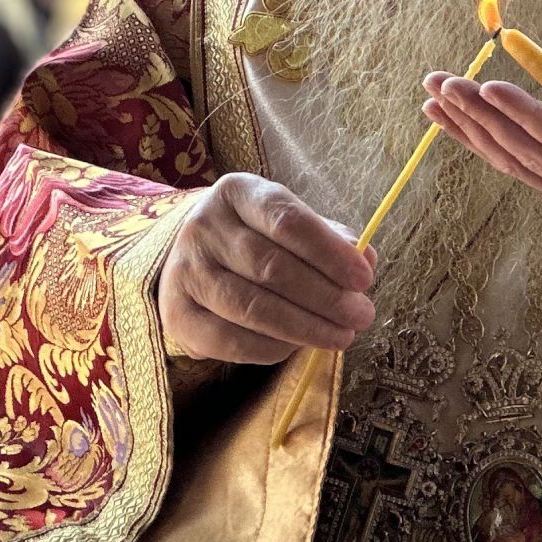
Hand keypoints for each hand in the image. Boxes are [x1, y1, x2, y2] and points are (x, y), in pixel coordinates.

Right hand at [157, 174, 376, 365]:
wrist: (192, 258)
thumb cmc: (253, 238)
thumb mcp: (287, 224)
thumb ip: (327, 239)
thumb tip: (365, 258)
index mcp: (236, 192)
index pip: (286, 221)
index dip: (329, 253)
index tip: (364, 279)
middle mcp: (203, 227)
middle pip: (272, 268)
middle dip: (326, 297)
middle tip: (361, 316)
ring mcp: (185, 271)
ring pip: (253, 307)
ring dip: (306, 328)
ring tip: (341, 336)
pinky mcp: (176, 314)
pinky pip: (230, 341)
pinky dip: (271, 349)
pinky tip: (298, 347)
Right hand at [424, 33, 541, 215]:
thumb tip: (507, 101)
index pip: (521, 159)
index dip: (475, 133)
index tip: (434, 101)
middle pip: (519, 163)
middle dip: (471, 126)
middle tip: (432, 89)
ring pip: (535, 156)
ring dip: (489, 119)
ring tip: (455, 85)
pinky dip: (524, 115)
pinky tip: (494, 90)